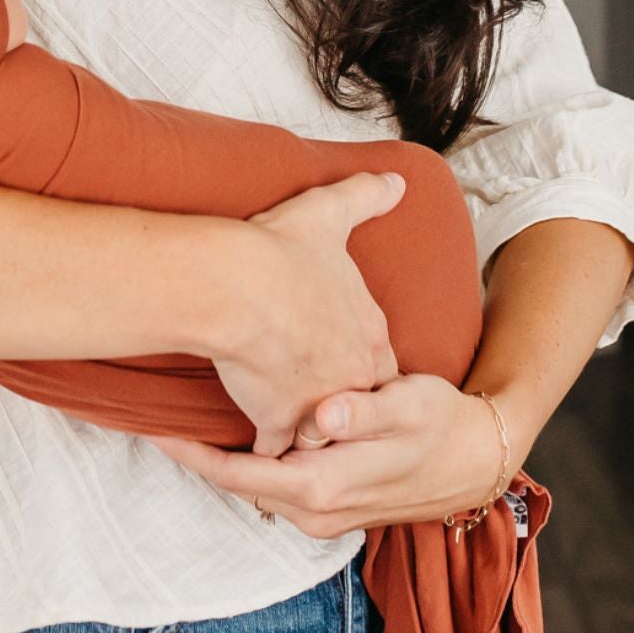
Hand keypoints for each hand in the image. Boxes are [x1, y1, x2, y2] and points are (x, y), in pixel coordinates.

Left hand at [146, 373, 516, 536]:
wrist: (480, 459)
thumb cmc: (445, 424)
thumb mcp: (411, 405)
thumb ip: (366, 409)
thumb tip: (325, 414)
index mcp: (324, 487)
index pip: (238, 474)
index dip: (192, 452)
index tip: (153, 427)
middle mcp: (315, 512)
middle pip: (236, 483)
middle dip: (195, 454)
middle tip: (151, 413)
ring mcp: (321, 517)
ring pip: (253, 486)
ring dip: (220, 459)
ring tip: (180, 420)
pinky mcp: (328, 508)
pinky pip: (273, 487)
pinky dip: (249, 464)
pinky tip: (235, 431)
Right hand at [203, 170, 405, 456]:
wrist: (236, 286)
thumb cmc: (281, 250)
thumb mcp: (330, 213)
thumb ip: (365, 196)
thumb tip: (396, 180)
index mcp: (369, 332)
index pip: (379, 363)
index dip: (358, 363)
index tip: (340, 361)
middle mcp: (352, 373)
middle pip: (356, 403)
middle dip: (340, 406)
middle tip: (320, 404)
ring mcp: (317, 402)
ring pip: (320, 430)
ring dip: (306, 431)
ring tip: (290, 434)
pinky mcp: (277, 419)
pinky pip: (274, 449)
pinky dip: (263, 450)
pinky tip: (253, 451)